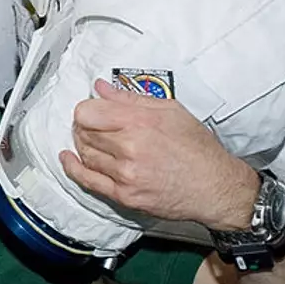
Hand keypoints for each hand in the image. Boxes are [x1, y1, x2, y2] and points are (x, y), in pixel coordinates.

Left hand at [59, 78, 259, 229]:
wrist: (216, 187)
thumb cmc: (198, 150)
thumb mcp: (171, 111)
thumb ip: (130, 98)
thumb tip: (102, 88)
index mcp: (140, 123)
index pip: (88, 112)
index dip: (87, 110)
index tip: (92, 111)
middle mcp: (130, 148)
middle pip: (84, 132)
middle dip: (84, 126)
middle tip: (92, 125)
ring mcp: (126, 174)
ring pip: (85, 154)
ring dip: (82, 145)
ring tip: (90, 140)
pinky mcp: (125, 195)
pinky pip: (88, 180)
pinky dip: (73, 167)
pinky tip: (68, 159)